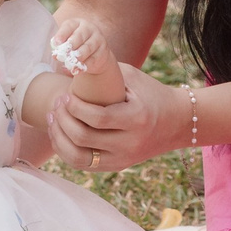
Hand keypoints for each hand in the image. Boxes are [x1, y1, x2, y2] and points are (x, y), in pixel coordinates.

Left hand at [49, 14, 110, 75]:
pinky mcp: (103, 51)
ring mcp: (97, 39)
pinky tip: (78, 70)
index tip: (55, 43)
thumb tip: (55, 56)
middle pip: (79, 36)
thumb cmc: (77, 45)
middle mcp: (88, 28)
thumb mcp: (68, 42)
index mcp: (77, 23)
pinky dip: (85, 65)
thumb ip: (61, 47)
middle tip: (64, 53)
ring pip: (87, 47)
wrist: (97, 53)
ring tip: (71, 62)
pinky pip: (93, 58)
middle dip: (71, 44)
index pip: (69, 26)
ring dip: (78, 56)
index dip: (61, 34)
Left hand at [49, 62, 184, 172]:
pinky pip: (83, 165)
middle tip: (56, 105)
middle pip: (84, 139)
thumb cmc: (149, 93)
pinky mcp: (117, 166)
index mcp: (136, 118)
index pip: (98, 118)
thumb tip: (70, 64)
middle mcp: (130, 143)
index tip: (65, 96)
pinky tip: (59, 133)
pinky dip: (66, 151)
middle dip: (63, 120)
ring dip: (59, 138)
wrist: (176, 122)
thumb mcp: (131, 77)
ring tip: (53, 118)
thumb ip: (103, 71)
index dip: (75, 108)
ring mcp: (123, 158)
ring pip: (79, 157)